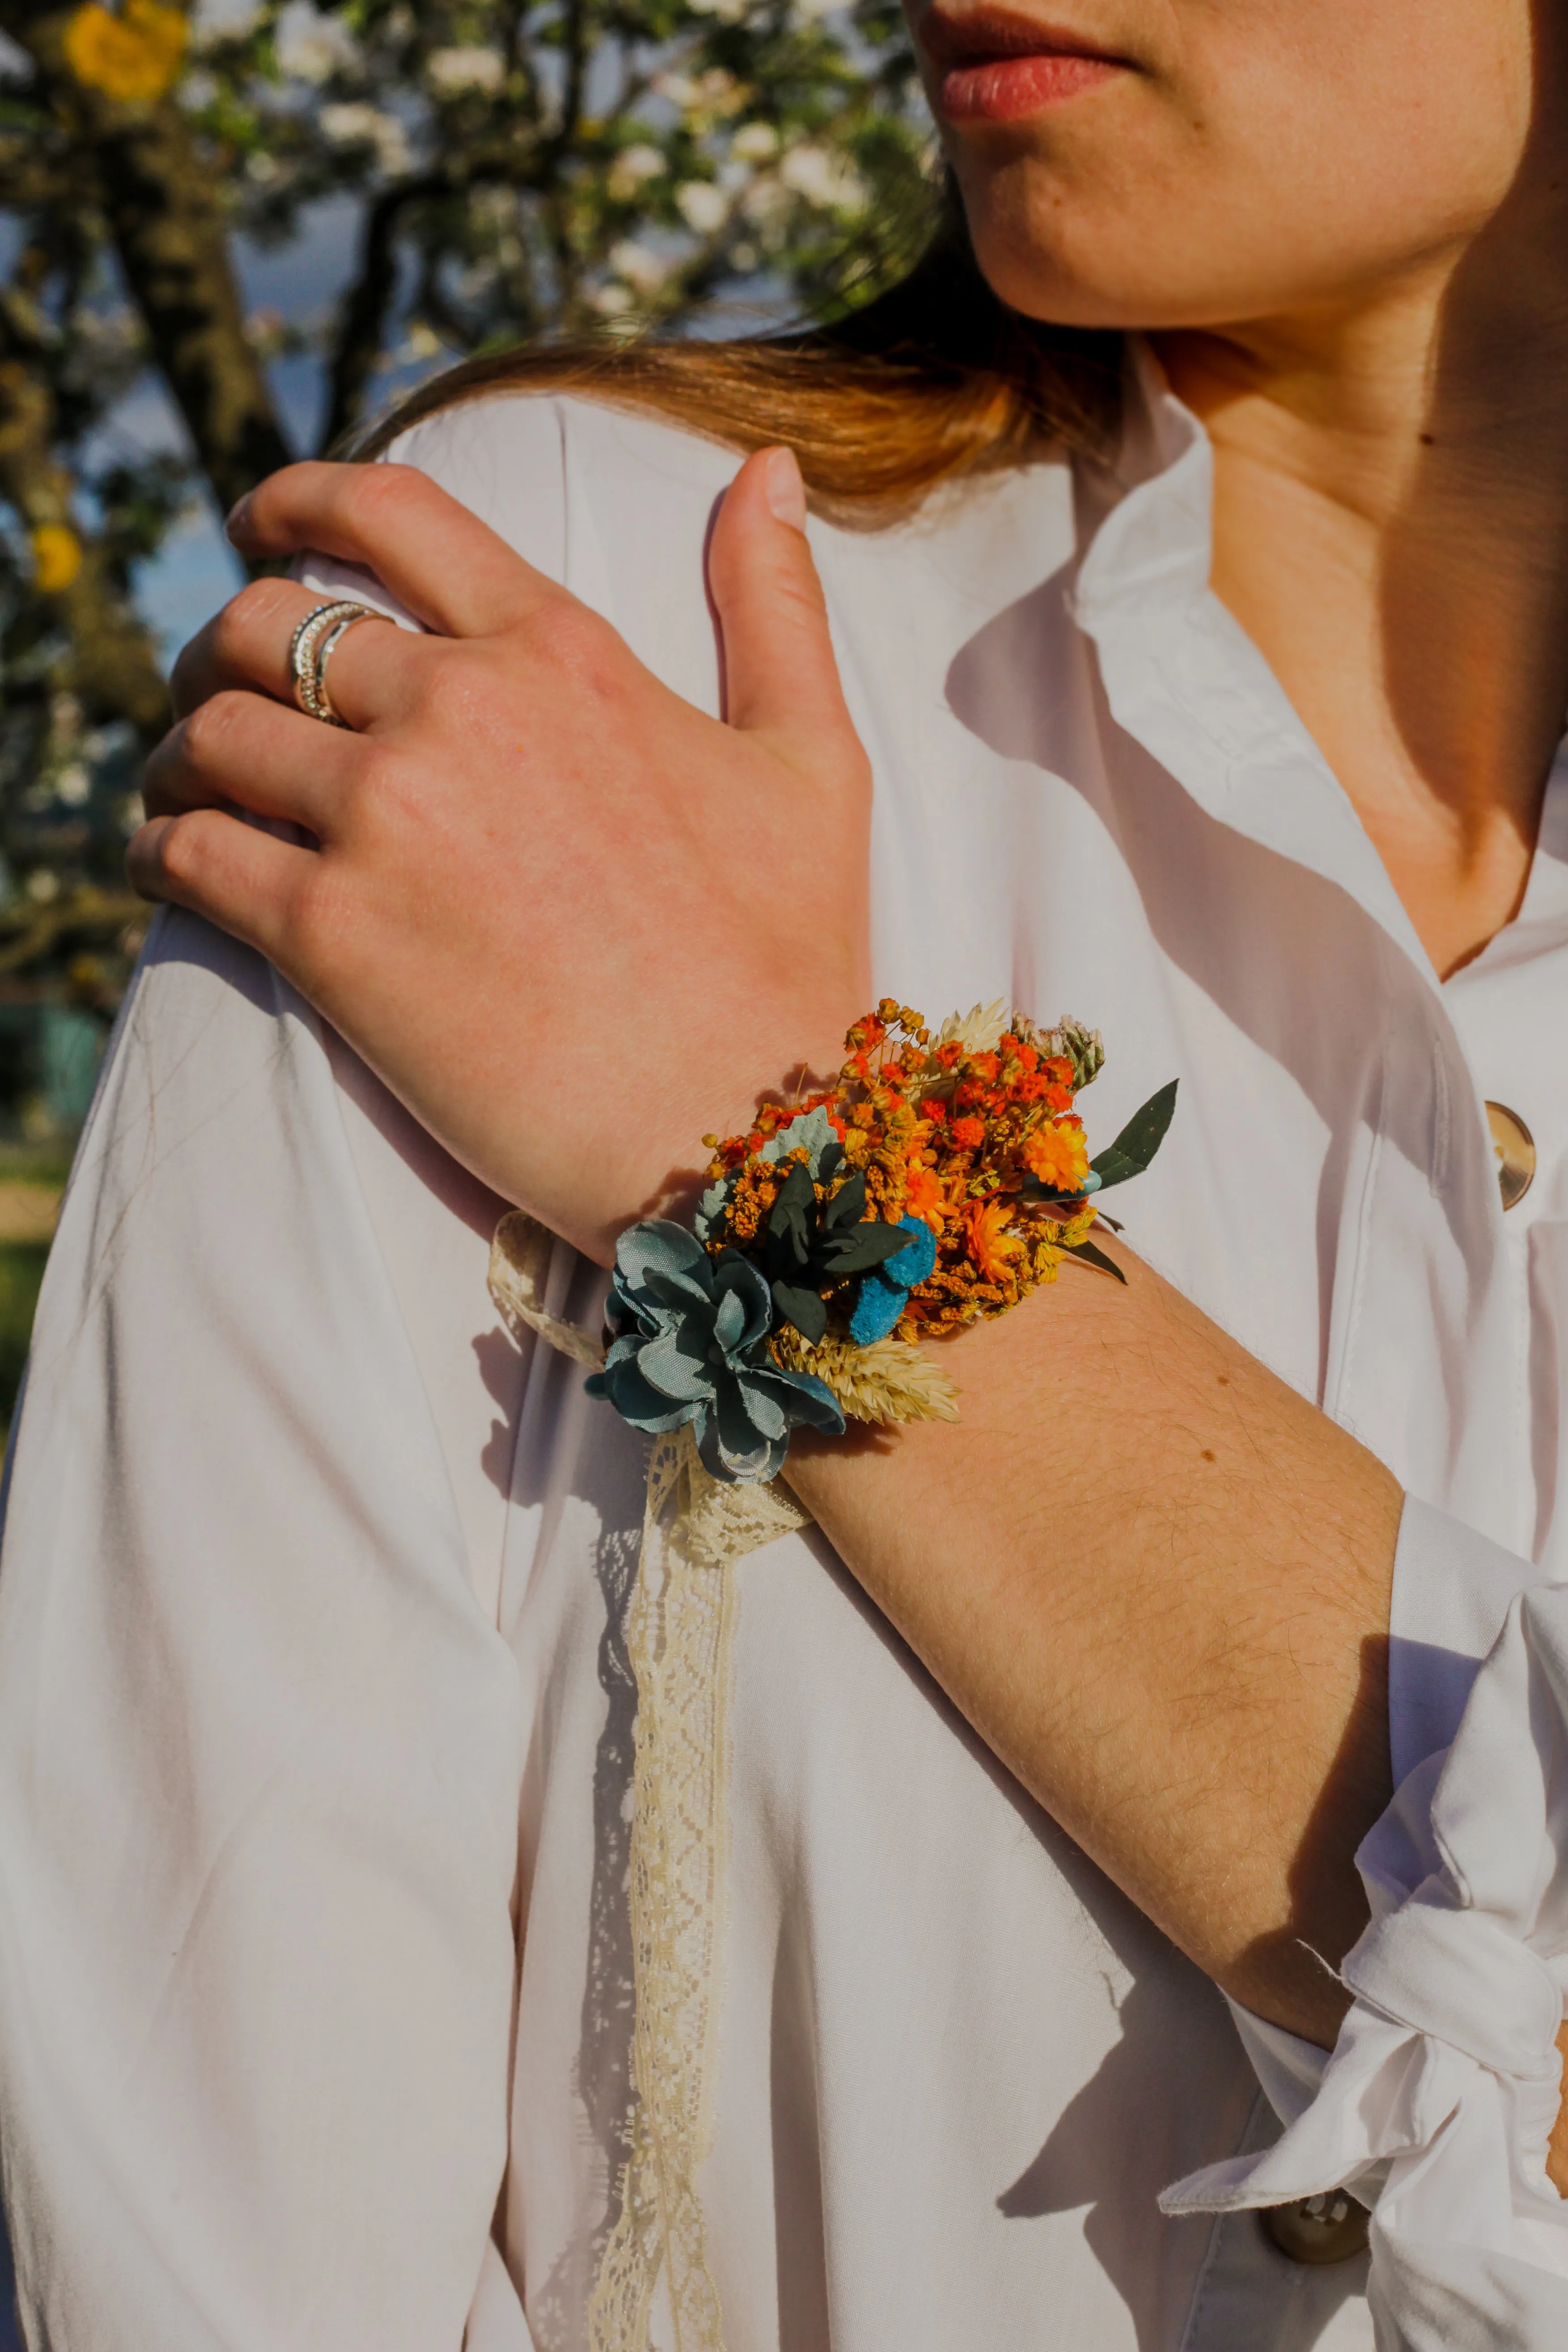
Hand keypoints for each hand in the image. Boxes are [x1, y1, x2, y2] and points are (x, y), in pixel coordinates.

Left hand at [129, 447, 870, 1264]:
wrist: (745, 1136)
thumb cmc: (786, 959)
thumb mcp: (813, 760)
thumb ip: (774, 606)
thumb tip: (770, 469)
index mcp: (562, 652)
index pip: (387, 514)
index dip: (297, 497)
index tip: (259, 521)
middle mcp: (460, 710)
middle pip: (265, 624)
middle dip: (221, 648)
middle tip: (219, 694)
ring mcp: (387, 819)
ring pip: (210, 733)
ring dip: (179, 752)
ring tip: (187, 789)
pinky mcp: (331, 936)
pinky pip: (185, 853)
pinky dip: (154, 850)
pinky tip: (164, 868)